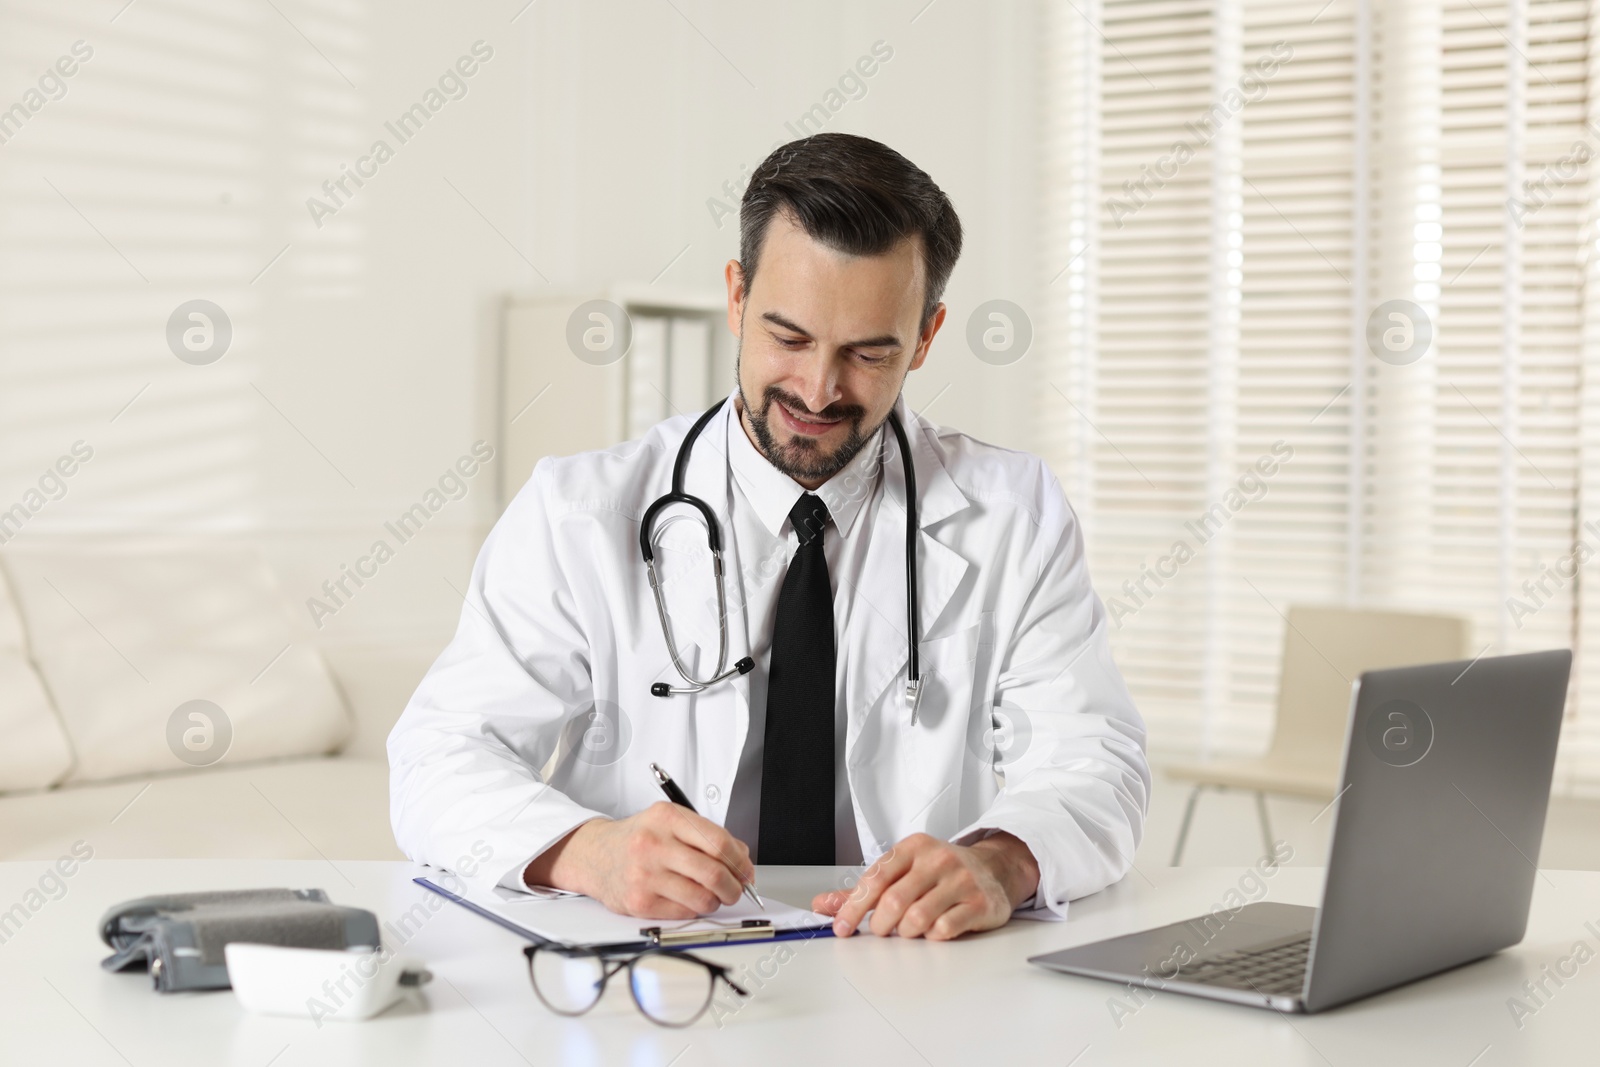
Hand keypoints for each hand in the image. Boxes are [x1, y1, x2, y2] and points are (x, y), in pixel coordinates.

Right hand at [523, 802, 753, 919]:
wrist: (595, 855)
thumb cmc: (639, 839)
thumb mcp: (670, 823)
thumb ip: (707, 836)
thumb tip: (742, 861)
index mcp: (667, 817)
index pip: (718, 842)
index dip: (740, 861)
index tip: (746, 871)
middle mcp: (654, 844)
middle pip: (713, 873)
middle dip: (734, 887)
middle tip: (736, 890)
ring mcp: (645, 875)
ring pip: (702, 898)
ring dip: (716, 902)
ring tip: (712, 896)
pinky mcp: (640, 902)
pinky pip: (684, 913)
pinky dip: (694, 910)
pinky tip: (688, 900)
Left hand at [809, 832, 1040, 940]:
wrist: (993, 869)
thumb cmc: (941, 872)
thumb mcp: (903, 870)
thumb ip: (864, 889)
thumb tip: (823, 904)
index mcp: (913, 848)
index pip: (875, 878)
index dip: (854, 907)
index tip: (841, 927)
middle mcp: (937, 859)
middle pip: (894, 901)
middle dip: (880, 924)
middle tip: (880, 931)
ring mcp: (960, 880)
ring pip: (918, 918)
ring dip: (905, 933)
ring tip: (908, 930)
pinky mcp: (979, 903)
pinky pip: (944, 929)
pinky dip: (932, 936)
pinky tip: (933, 930)